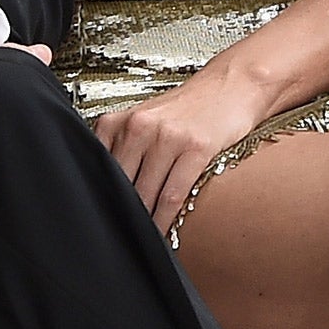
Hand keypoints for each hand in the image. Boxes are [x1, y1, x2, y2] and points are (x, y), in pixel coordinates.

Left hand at [93, 68, 275, 233]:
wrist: (230, 86)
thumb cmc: (187, 109)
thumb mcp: (144, 121)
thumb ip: (121, 150)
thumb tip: (105, 196)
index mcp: (118, 121)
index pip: (98, 173)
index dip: (99, 203)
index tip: (101, 224)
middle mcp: (139, 126)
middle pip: (120, 187)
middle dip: (121, 216)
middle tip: (120, 240)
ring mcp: (168, 136)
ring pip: (145, 196)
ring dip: (145, 225)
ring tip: (143, 242)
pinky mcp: (196, 148)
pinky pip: (173, 195)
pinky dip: (166, 219)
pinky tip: (166, 233)